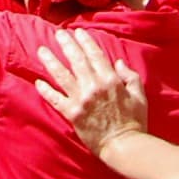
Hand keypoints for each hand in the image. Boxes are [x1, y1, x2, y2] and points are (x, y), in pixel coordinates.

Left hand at [33, 26, 150, 147]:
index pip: (95, 55)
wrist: (124, 146)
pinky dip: (45, 90)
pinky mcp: (72, 114)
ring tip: (41, 50)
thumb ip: (130, 76)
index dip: (85, 42)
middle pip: (76, 60)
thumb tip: (118, 62)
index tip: (77, 32)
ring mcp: (81, 100)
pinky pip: (55, 99)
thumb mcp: (140, 95)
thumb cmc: (135, 121)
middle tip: (58, 34)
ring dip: (50, 61)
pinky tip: (38, 82)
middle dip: (66, 45)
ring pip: (62, 76)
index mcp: (111, 80)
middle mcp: (93, 86)